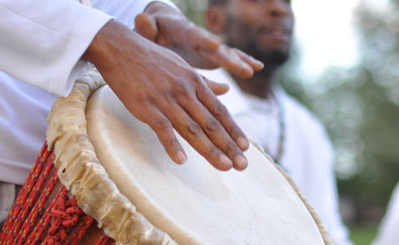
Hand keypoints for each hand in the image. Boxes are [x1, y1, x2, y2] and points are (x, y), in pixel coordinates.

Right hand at [84, 19, 248, 170]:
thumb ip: (204, 83)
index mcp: (195, 83)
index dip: (233, 130)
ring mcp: (166, 99)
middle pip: (211, 123)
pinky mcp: (146, 106)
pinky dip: (172, 145)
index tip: (246, 147)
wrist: (119, 47)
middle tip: (242, 165)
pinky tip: (181, 160)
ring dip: (210, 150)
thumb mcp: (183, 67)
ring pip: (192, 129)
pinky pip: (162, 128)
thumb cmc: (152, 59)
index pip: (219, 111)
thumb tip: (226, 91)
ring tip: (225, 166)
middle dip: (228, 146)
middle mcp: (185, 92)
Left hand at [135, 3, 262, 77]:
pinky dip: (243, 61)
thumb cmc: (152, 31)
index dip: (205, 41)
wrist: (163, 27)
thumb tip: (141, 19)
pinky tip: (256, 67)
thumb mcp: (146, 30)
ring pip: (226, 53)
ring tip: (250, 71)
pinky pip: (230, 57)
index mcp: (182, 31)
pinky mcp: (214, 54)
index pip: (194, 35)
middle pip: (215, 48)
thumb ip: (146, 28)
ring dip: (238, 62)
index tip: (216, 45)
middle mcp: (200, 37)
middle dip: (228, 58)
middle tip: (240, 67)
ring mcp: (209, 45)